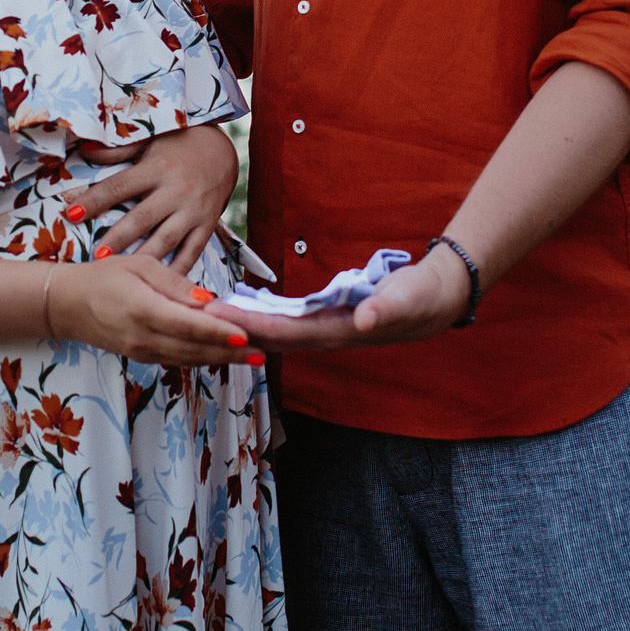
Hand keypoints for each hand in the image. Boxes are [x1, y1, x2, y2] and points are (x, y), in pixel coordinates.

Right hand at [55, 254, 260, 366]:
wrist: (66, 305)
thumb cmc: (103, 276)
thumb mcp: (138, 265)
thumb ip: (174, 283)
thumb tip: (206, 299)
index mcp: (143, 310)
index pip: (189, 325)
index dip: (219, 331)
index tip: (245, 335)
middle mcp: (144, 337)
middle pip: (194, 349)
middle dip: (230, 352)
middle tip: (263, 352)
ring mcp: (142, 352)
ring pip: (189, 359)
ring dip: (221, 359)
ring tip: (252, 357)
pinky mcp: (142, 357)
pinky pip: (178, 360)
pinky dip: (202, 359)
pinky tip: (223, 355)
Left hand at [65, 124, 239, 267]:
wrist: (223, 151)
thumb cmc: (178, 145)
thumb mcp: (149, 140)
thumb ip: (118, 150)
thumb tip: (85, 149)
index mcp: (156, 168)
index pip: (119, 185)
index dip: (95, 200)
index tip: (70, 214)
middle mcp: (175, 191)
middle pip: (142, 218)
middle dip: (119, 237)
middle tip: (96, 255)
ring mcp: (193, 211)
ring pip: (166, 239)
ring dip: (144, 257)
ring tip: (124, 273)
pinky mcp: (206, 226)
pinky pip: (192, 252)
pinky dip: (178, 270)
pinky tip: (161, 286)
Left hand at [212, 245, 472, 350]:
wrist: (440, 297)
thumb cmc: (424, 295)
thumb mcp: (408, 298)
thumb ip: (385, 308)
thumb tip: (363, 321)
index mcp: (339, 332)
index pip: (285, 333)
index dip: (249, 326)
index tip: (216, 318)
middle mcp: (326, 336)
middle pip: (269, 335)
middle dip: (232, 328)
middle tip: (189, 315)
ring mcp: (325, 329)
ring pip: (274, 330)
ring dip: (241, 323)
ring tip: (203, 312)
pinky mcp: (327, 318)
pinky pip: (285, 320)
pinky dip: (260, 315)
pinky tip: (240, 307)